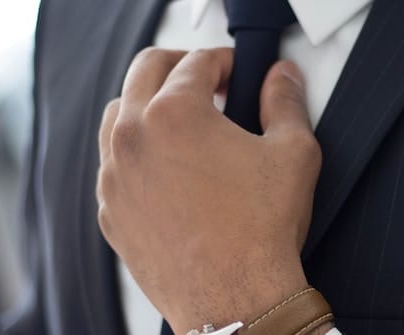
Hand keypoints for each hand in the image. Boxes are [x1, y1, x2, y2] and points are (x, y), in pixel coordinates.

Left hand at [96, 47, 322, 331]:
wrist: (235, 299)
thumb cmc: (261, 232)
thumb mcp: (293, 154)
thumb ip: (286, 103)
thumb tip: (282, 79)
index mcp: (175, 114)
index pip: (196, 61)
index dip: (224, 61)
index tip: (236, 73)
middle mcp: (134, 138)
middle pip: (145, 71)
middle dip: (180, 67)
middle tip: (207, 82)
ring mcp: (114, 177)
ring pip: (118, 114)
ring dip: (149, 105)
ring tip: (182, 122)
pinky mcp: (110, 211)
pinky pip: (112, 164)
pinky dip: (135, 152)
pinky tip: (166, 168)